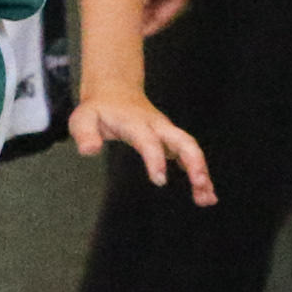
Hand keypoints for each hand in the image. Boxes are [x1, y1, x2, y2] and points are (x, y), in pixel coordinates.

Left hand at [72, 89, 213, 206]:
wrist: (115, 92)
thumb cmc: (99, 110)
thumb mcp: (83, 118)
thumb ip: (85, 134)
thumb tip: (89, 151)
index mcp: (136, 123)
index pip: (149, 141)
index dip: (156, 159)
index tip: (160, 180)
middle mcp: (157, 126)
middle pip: (183, 140)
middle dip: (194, 162)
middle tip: (200, 185)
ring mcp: (167, 132)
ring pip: (191, 149)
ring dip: (201, 172)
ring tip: (207, 199)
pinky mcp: (171, 140)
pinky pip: (190, 156)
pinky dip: (199, 174)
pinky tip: (205, 195)